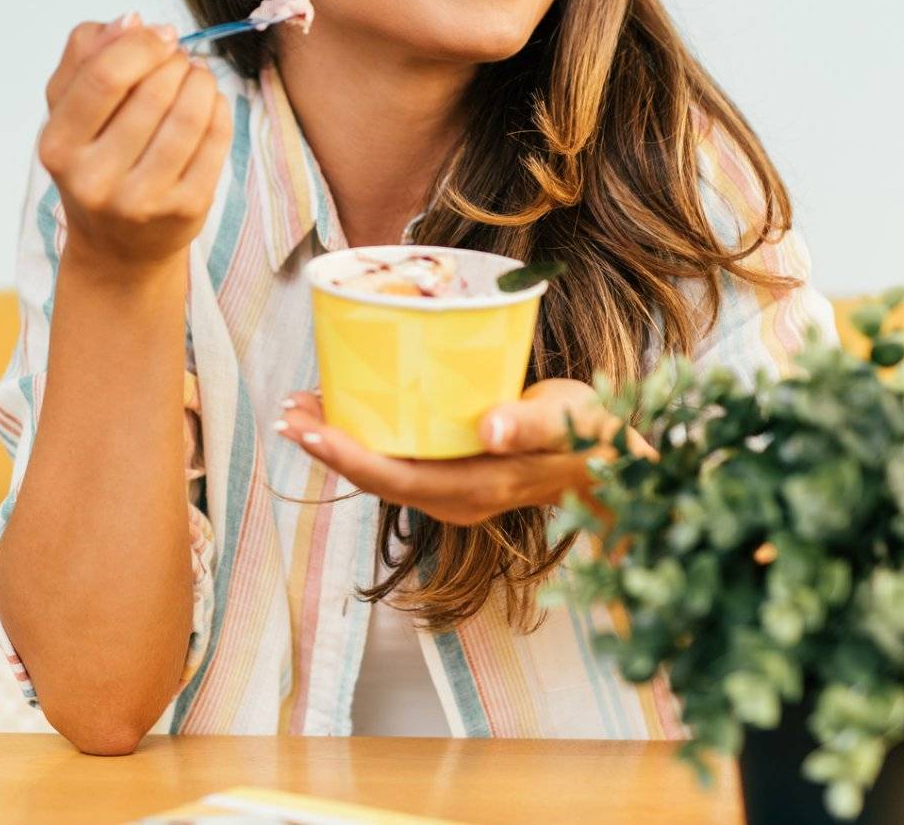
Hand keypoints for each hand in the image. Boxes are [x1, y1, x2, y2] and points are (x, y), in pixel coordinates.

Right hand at [39, 13, 231, 272]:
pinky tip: (209, 104)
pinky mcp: (185, 210)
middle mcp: (95, 179)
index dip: (142, 44)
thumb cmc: (94, 161)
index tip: (161, 35)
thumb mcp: (69, 109)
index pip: (104, 76)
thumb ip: (87, 54)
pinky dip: (219, 108)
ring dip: (201, 80)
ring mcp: (142, 200)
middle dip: (176, 62)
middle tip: (178, 61)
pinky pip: (217, 139)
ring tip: (195, 77)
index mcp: (58, 146)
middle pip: (153, 91)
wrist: (118, 246)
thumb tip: (131, 20)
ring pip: (190, 114)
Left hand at [272, 378, 657, 526]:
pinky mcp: (456, 476)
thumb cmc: (594, 435)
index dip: (346, 455)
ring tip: (303, 405)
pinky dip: (369, 436)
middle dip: (328, 446)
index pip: (395, 477)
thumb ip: (531, 425)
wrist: (615, 463)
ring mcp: (454, 492)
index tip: (307, 429)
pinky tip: (351, 408)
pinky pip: (401, 460)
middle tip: (288, 408)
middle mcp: (456, 499)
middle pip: (376, 476)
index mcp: (477, 489)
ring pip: (384, 470)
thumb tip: (491, 429)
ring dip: (341, 441)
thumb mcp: (571, 422)